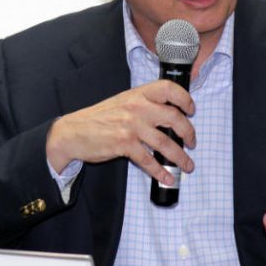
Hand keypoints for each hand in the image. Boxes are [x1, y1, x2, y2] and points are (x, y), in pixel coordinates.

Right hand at [46, 80, 195, 185]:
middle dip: (189, 132)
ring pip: (165, 143)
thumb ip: (144, 105)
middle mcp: (136, 107)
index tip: (191, 110)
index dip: (184, 98)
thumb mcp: (122, 102)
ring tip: (187, 165)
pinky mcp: (124, 144)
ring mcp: (131, 126)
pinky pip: (148, 160)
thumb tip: (169, 117)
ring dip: (180, 157)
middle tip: (192, 142)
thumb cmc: (99, 118)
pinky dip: (160, 171)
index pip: (168, 88)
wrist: (73, 132)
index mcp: (137, 94)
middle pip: (174, 117)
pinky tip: (166, 177)